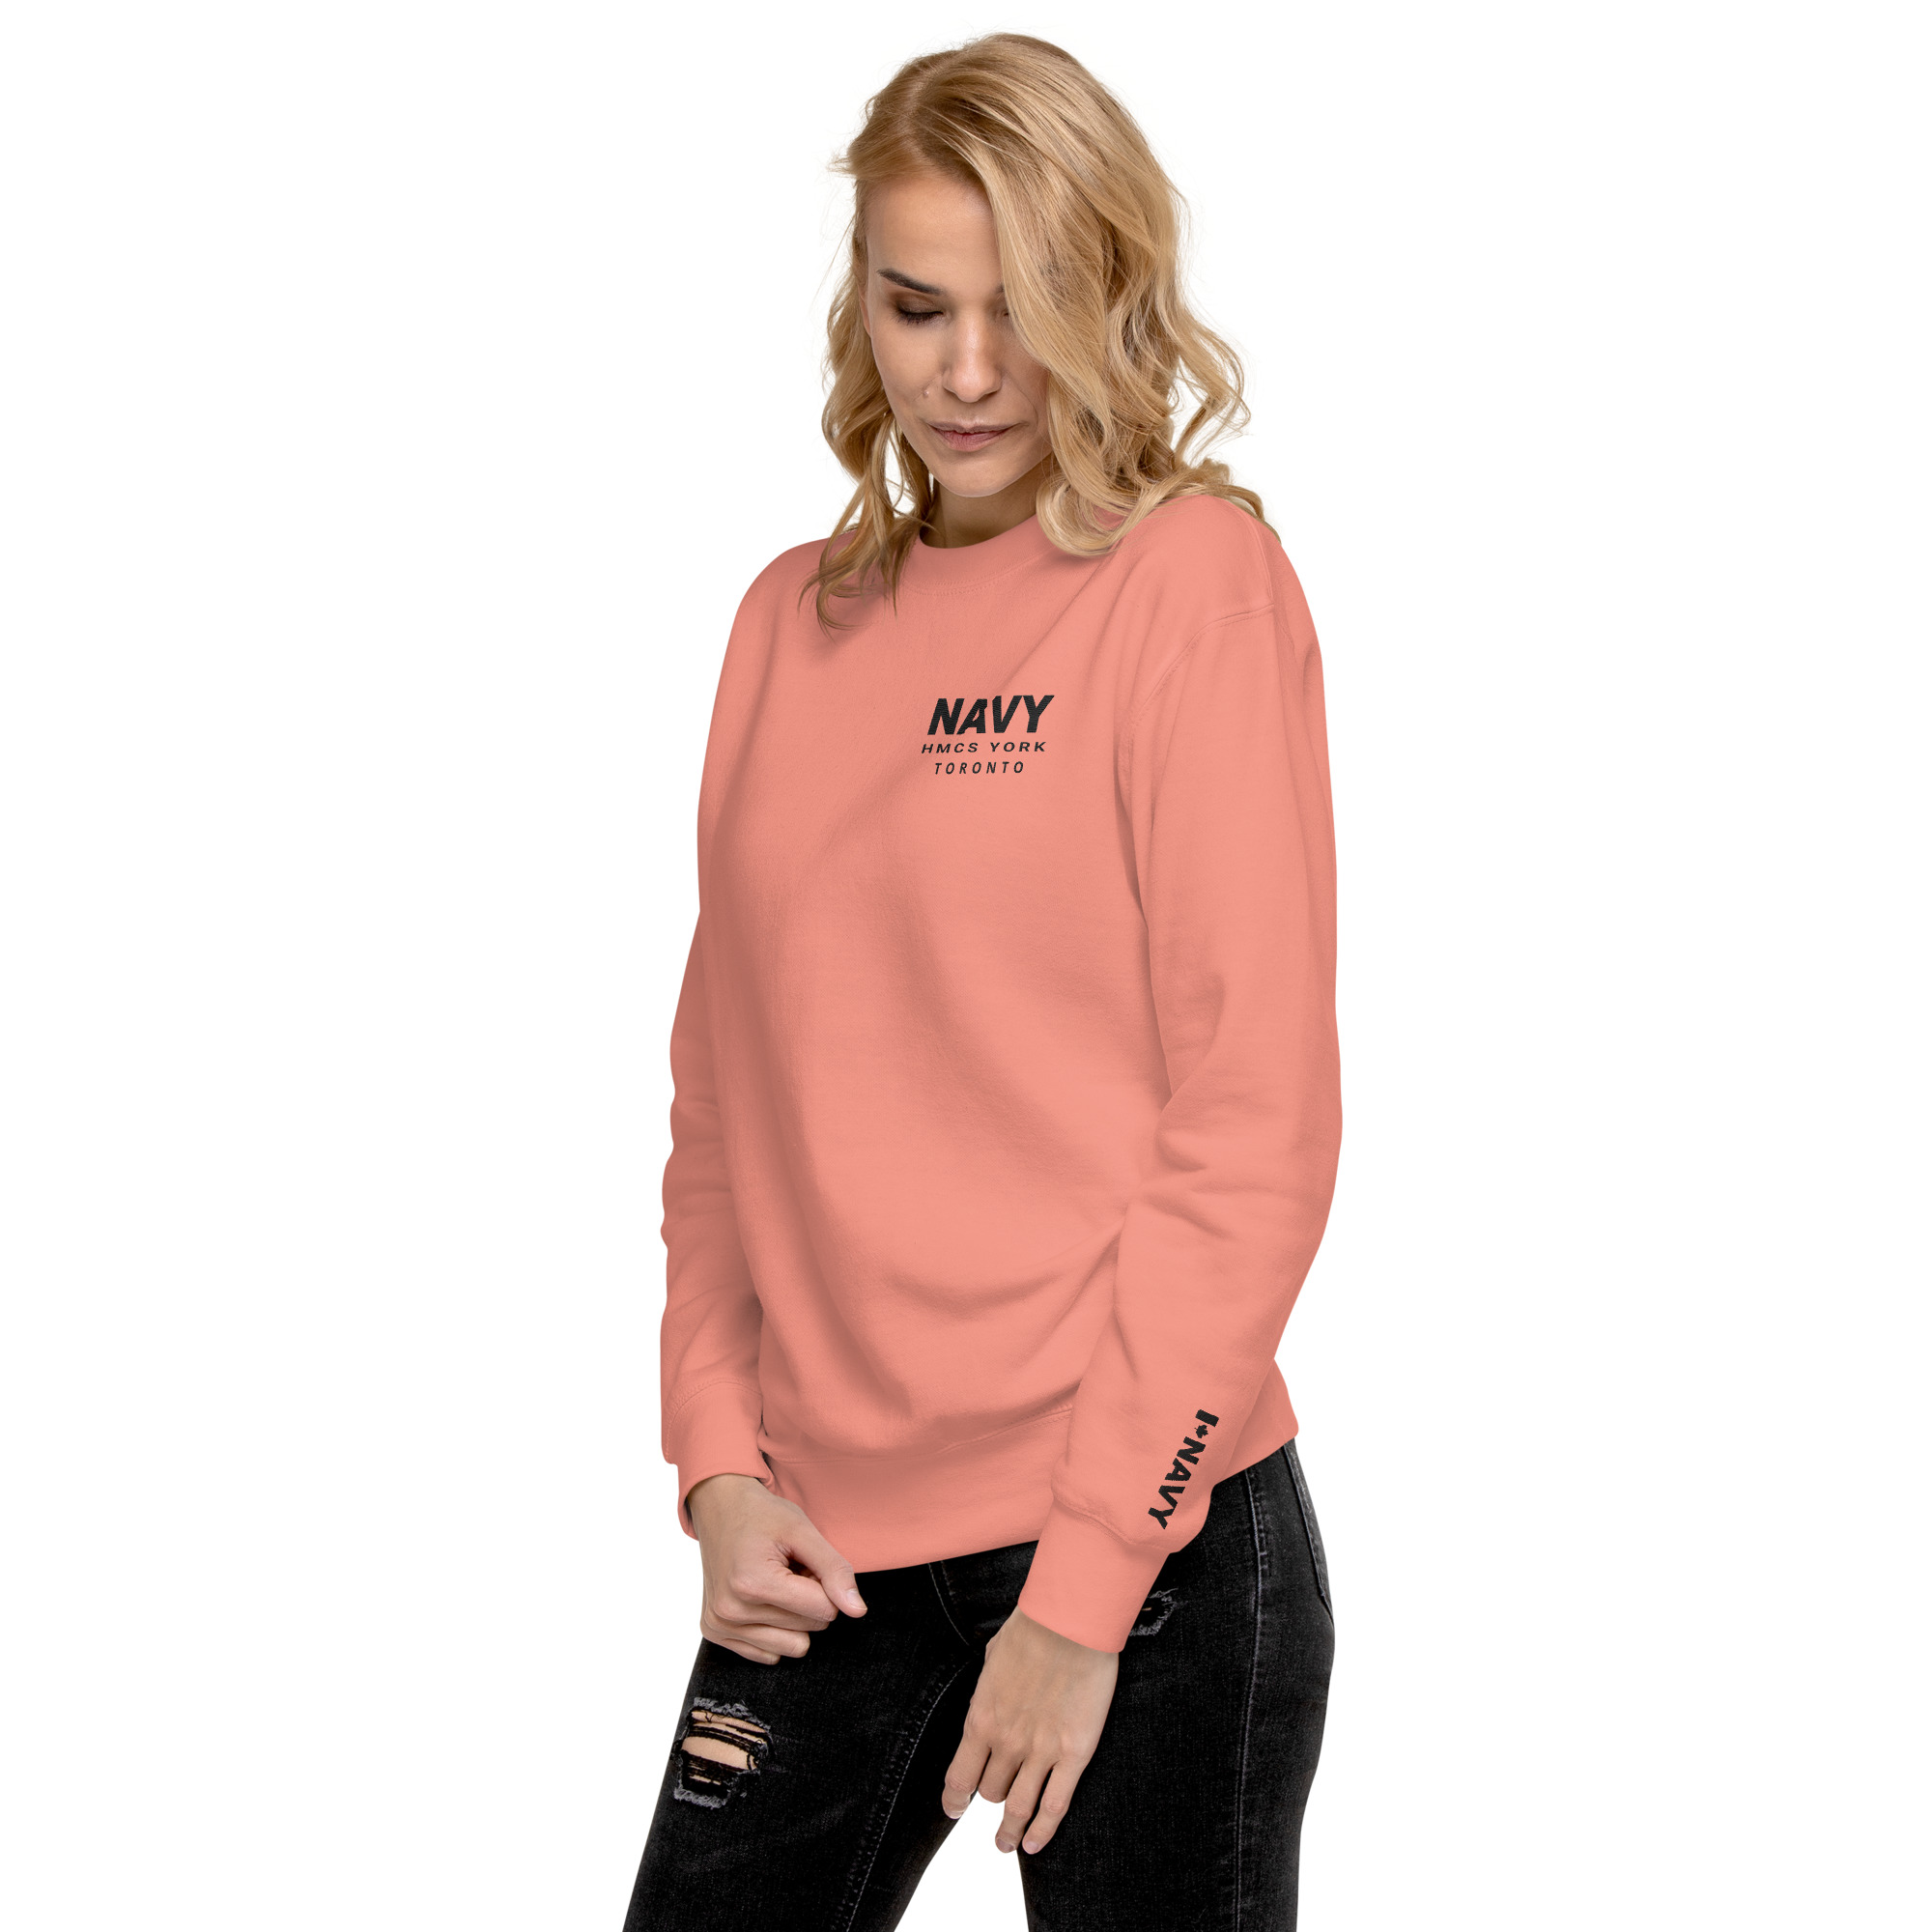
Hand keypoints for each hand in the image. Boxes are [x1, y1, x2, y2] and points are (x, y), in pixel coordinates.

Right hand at [685, 1473, 867, 1663]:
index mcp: (752, 1582)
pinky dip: (774, 1628)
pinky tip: (761, 1598)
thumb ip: (834, 1570)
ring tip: (776, 1584)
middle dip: (809, 1599)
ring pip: (793, 1647)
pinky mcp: (715, 1633)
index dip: (825, 1584)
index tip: (806, 1562)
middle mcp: (730, 1610)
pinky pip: (769, 1654)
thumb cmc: (763, 1516)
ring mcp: (720, 1625)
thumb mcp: (804, 1531)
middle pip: (810, 1629)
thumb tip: (858, 1611)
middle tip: (789, 1569)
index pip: (823, 1609)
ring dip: (793, 1616)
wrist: (720, 1508)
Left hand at [940, 1606, 1117, 1854]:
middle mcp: (1006, 1743)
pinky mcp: (1074, 1754)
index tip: (954, 1810)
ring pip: (1019, 1808)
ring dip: (1010, 1833)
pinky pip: (1054, 1805)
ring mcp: (1041, 1752)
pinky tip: (1034, 1845)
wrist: (1069, 1622)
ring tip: (1007, 1844)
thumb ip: (987, 1693)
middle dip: (992, 1798)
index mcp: (981, 1719)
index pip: (959, 1778)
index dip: (954, 1801)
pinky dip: (1043, 1832)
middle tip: (996, 1805)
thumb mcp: (991, 1661)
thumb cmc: (1031, 1630)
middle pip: (991, 1792)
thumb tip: (986, 1705)